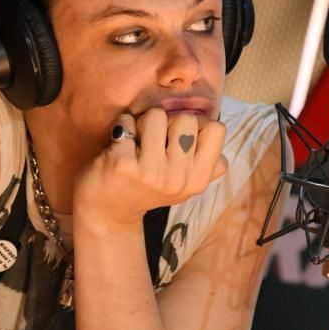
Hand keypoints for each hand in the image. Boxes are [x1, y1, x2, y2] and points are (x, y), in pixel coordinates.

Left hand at [72, 108, 227, 231]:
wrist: (109, 214)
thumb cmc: (149, 188)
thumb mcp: (185, 184)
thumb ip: (207, 164)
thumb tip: (219, 138)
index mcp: (198, 180)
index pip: (216, 129)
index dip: (198, 124)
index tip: (180, 136)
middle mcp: (178, 179)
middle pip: (186, 118)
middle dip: (168, 122)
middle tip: (155, 141)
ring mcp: (151, 173)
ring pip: (157, 115)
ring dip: (143, 122)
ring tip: (137, 142)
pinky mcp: (123, 165)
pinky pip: (127, 122)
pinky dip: (121, 125)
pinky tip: (119, 143)